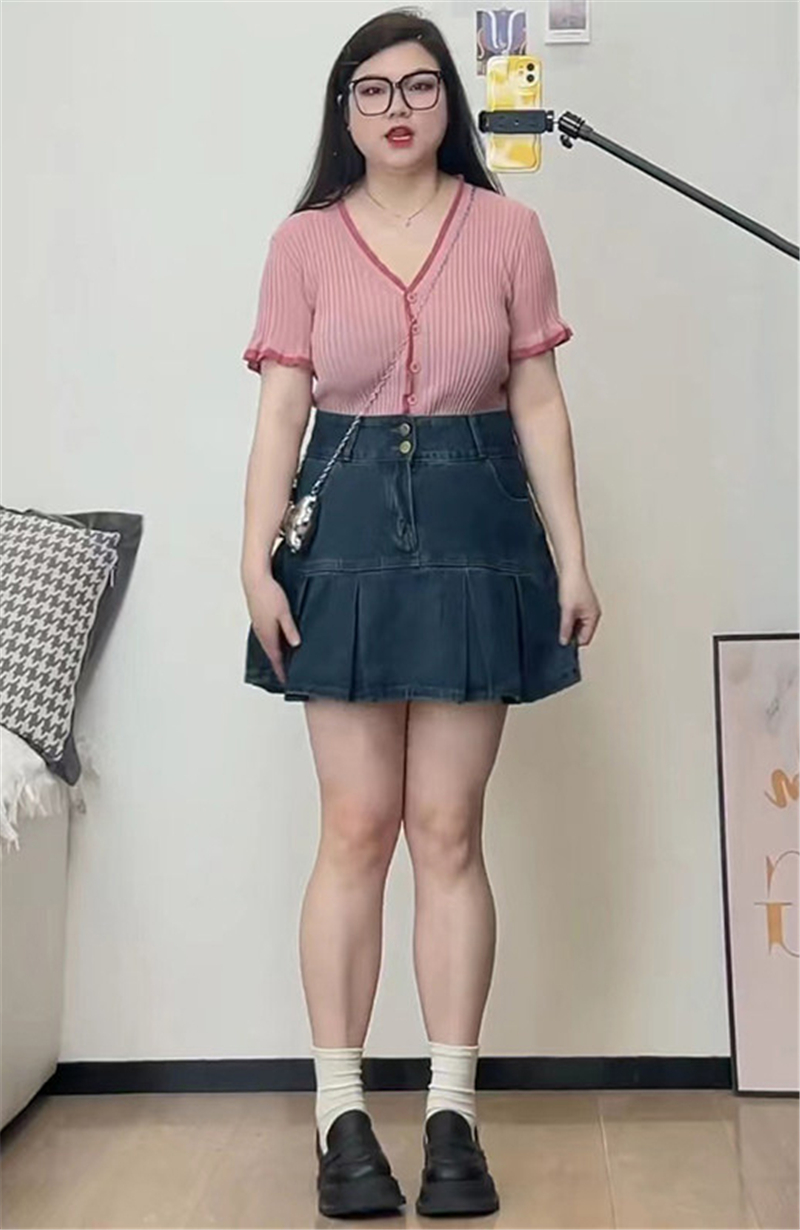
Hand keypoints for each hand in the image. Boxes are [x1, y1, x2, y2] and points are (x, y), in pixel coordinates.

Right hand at [243, 570, 300, 685]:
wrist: (254, 579)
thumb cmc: (269, 593)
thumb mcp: (284, 612)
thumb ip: (290, 629)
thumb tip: (296, 645)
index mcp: (267, 634)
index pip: (276, 658)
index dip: (281, 670)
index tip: (286, 680)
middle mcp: (261, 632)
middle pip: (271, 653)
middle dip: (279, 664)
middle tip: (286, 674)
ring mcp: (258, 626)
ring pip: (268, 644)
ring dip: (276, 653)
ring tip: (284, 661)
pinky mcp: (258, 619)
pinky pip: (266, 636)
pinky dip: (272, 643)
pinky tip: (278, 640)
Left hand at [557, 563, 600, 647]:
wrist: (570, 568)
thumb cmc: (573, 585)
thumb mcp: (567, 611)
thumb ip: (566, 628)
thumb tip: (564, 641)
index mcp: (594, 617)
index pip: (585, 639)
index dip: (573, 642)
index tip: (562, 641)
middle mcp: (593, 613)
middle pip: (581, 632)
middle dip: (570, 632)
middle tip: (560, 628)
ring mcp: (587, 607)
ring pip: (577, 624)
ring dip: (569, 623)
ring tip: (562, 616)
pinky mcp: (581, 601)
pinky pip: (574, 615)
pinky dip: (568, 615)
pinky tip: (562, 610)